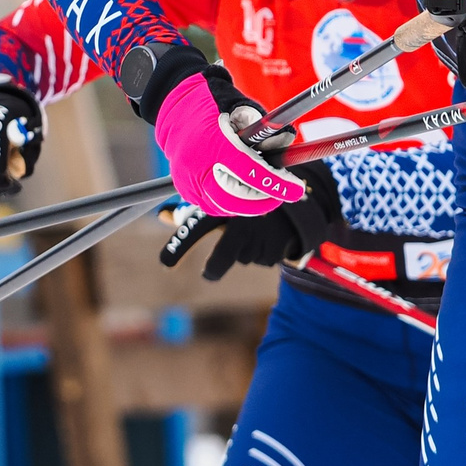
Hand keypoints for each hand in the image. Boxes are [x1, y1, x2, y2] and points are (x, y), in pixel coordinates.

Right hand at [148, 62, 304, 217]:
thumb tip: (288, 144)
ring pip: (222, 205)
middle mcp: (196, 166)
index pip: (249, 171)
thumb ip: (265, 128)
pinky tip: (244, 191)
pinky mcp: (184, 188)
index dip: (276, 184)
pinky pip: (211, 204)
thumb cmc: (214, 104)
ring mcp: (187, 180)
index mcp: (213, 143)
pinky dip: (230, 202)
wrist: (176, 106)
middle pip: (233, 198)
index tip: (296, 190)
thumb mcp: (243, 107)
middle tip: (282, 194)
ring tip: (264, 192)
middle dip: (262, 200)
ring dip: (247, 203)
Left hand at [160, 165, 340, 280]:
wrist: (303, 196)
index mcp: (229, 206)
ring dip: (245, 250)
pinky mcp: (277, 251)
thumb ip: (195, 209)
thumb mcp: (227, 198)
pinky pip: (261, 259)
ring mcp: (262, 239)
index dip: (179, 247)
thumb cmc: (253, 193)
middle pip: (222, 259)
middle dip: (213, 269)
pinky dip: (262, 251)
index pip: (197, 227)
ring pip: (242, 257)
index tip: (164, 263)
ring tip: (256, 231)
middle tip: (208, 272)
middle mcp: (245, 223)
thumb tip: (163, 216)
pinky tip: (269, 235)